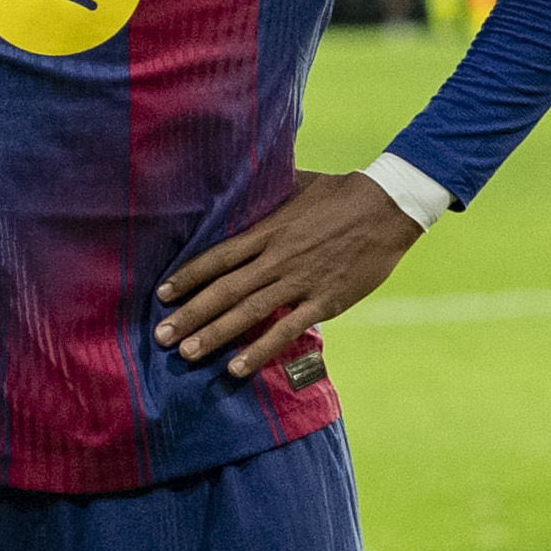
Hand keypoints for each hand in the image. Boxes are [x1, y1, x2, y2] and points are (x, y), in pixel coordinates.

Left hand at [153, 171, 424, 376]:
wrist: (389, 207)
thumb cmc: (343, 193)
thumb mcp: (298, 185)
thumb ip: (269, 193)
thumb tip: (243, 182)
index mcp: (268, 229)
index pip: (219, 257)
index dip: (188, 276)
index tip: (163, 294)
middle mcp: (277, 257)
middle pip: (225, 290)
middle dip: (190, 314)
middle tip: (161, 336)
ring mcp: (300, 281)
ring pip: (248, 312)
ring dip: (214, 335)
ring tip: (186, 354)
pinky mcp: (325, 301)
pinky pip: (287, 330)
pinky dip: (259, 350)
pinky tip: (236, 368)